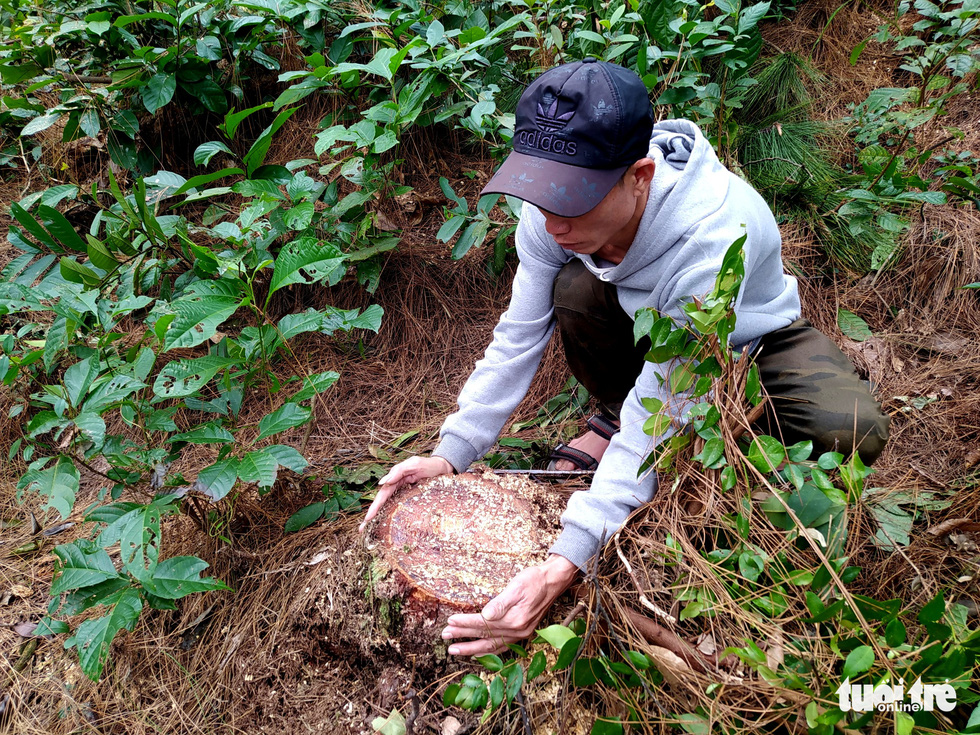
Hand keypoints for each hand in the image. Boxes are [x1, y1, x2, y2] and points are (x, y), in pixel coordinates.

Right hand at [358, 455, 453, 531]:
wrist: (444, 468)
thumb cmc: (430, 465)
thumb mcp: (415, 464)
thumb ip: (399, 472)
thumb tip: (382, 483)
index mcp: (395, 478)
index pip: (382, 494)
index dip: (375, 506)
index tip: (368, 518)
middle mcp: (396, 486)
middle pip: (382, 501)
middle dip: (372, 514)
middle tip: (362, 529)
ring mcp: (403, 492)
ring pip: (388, 505)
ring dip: (378, 516)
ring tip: (368, 530)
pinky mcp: (410, 497)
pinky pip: (397, 506)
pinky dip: (389, 515)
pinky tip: (384, 524)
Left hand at [441, 555, 578, 655]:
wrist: (553, 581)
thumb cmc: (534, 580)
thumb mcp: (517, 586)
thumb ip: (501, 603)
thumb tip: (485, 615)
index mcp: (515, 619)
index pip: (483, 623)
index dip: (466, 622)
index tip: (450, 621)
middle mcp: (517, 630)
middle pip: (484, 635)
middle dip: (463, 636)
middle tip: (445, 636)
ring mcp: (520, 634)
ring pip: (491, 645)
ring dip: (471, 648)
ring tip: (454, 649)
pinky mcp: (522, 633)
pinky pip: (502, 647)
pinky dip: (488, 651)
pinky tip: (477, 652)